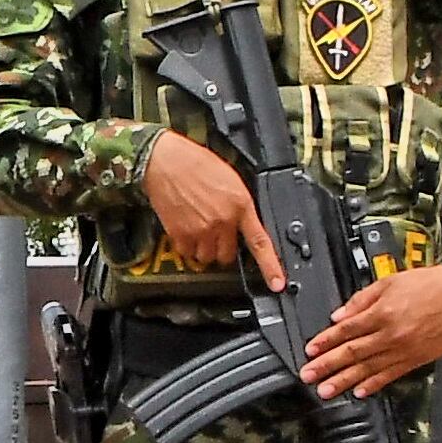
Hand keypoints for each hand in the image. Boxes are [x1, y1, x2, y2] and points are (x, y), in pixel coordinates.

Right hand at [141, 131, 285, 290]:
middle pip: (228, 256)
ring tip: (198, 229)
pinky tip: (185, 228)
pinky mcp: (180, 234)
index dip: (271, 266)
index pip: (260, 242)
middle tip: (215, 233)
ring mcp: (201, 230)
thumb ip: (239, 204)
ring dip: (204, 249)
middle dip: (223, 248)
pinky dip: (186, 246)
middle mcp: (222, 221)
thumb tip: (243, 221)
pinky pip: (188, 253)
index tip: (277, 283)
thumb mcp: (230, 179)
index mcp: (240, 204)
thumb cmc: (194, 162)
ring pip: (208, 257)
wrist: (164, 160)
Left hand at [302, 265, 441, 400]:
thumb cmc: (428, 285)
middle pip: (352, 353)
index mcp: (382, 313)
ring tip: (327, 389)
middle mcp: (391, 335)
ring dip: (345, 380)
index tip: (310, 351)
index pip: (345, 331)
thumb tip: (339, 315)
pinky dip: (374, 384)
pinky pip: (392, 375)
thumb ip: (361, 300)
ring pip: (368, 368)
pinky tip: (359, 391)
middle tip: (308, 376)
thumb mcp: (388, 282)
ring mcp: (404, 350)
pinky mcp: (417, 359)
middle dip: (327, 366)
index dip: (325, 342)